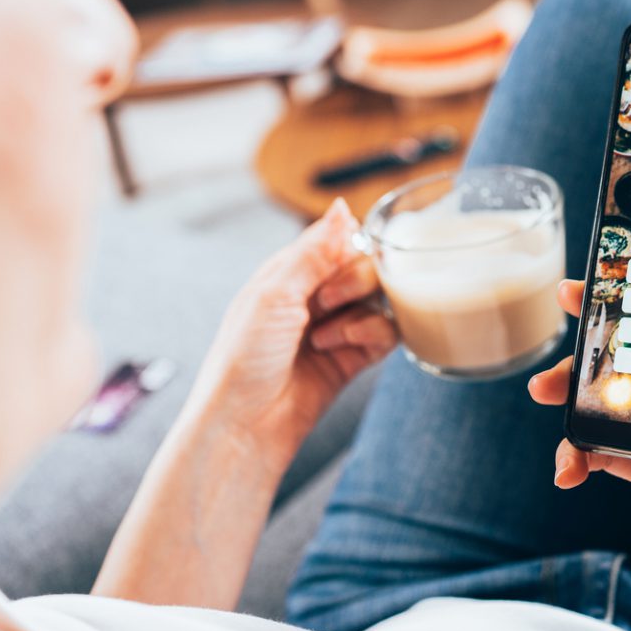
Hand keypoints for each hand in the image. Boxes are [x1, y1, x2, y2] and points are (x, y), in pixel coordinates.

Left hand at [182, 199, 396, 466]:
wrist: (245, 423)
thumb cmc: (244, 356)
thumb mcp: (275, 293)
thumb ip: (315, 251)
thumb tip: (342, 207)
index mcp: (291, 272)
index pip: (338, 239)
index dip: (347, 246)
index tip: (338, 260)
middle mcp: (315, 297)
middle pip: (366, 267)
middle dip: (354, 281)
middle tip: (327, 303)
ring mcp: (337, 327)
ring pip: (380, 300)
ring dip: (359, 312)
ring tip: (326, 335)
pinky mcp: (353, 358)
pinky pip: (386, 333)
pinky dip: (371, 336)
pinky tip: (342, 348)